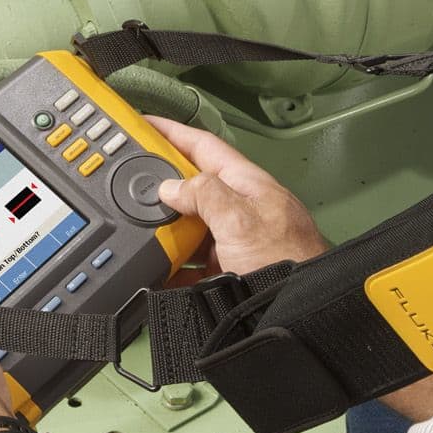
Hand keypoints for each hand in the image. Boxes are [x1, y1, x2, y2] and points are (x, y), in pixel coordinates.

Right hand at [147, 116, 326, 275]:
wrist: (300, 309)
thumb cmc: (288, 261)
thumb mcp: (240, 220)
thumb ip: (205, 195)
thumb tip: (171, 187)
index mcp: (245, 183)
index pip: (203, 145)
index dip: (172, 131)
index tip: (143, 123)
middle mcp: (240, 207)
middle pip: (193, 186)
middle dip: (163, 184)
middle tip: (133, 185)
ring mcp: (235, 238)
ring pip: (191, 226)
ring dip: (168, 231)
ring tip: (145, 234)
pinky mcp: (231, 268)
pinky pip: (195, 261)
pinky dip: (175, 266)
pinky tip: (162, 271)